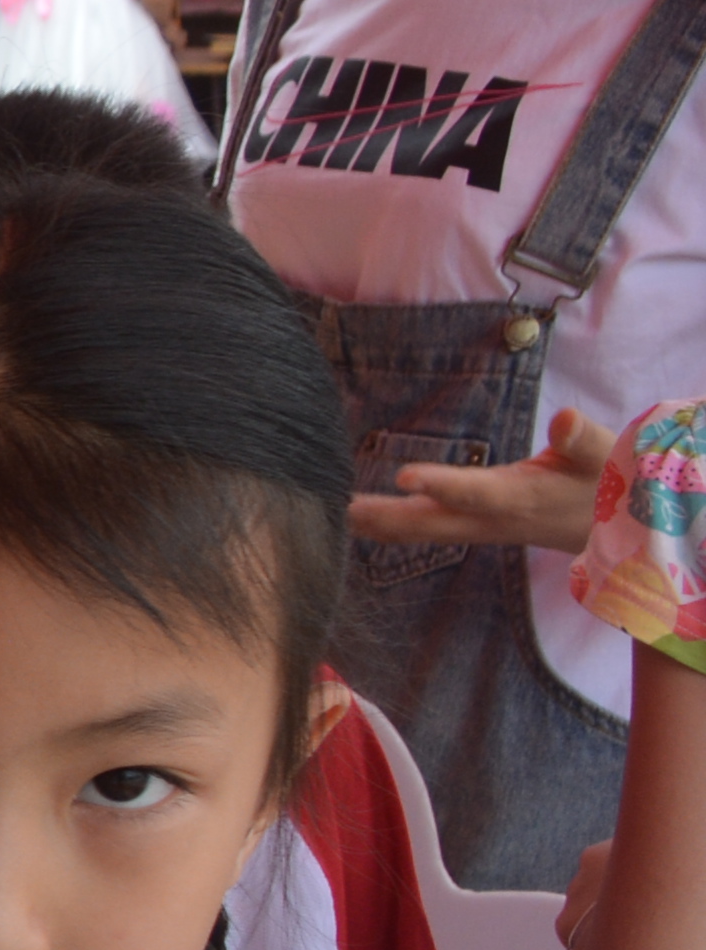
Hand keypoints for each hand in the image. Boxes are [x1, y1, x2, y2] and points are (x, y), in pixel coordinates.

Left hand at [352, 405, 617, 553]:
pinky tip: (358, 521)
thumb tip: (566, 418)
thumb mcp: (604, 457)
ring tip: (334, 513)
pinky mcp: (474, 528)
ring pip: (424, 531)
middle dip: (387, 515)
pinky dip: (391, 527)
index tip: (406, 474)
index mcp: (521, 497)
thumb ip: (584, 439)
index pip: (477, 491)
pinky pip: (426, 531)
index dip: (443, 485)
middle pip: (433, 522)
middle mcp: (492, 519)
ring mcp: (479, 528)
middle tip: (341, 507)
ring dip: (380, 524)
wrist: (616, 529)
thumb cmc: (607, 483)